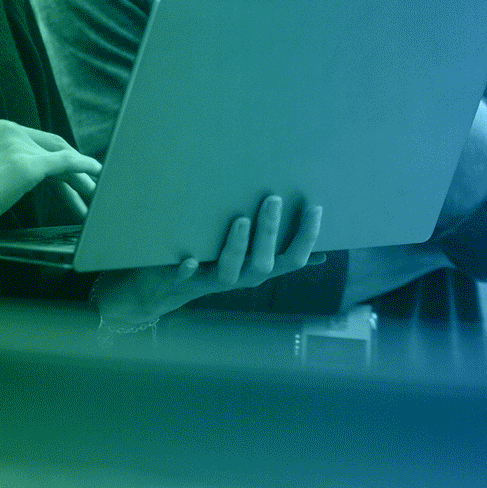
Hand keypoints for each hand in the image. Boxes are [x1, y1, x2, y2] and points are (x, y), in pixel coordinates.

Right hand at [0, 120, 99, 240]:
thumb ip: (6, 169)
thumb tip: (21, 183)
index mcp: (1, 131)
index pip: (40, 143)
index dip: (59, 161)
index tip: (69, 179)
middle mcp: (12, 131)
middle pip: (55, 148)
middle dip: (75, 170)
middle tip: (89, 189)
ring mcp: (19, 146)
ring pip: (63, 158)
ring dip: (80, 179)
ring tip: (91, 197)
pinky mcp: (26, 165)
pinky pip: (65, 164)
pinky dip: (83, 169)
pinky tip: (95, 176)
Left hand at [91, 195, 323, 330]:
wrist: (163, 289)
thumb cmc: (212, 264)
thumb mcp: (248, 256)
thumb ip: (279, 250)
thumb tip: (322, 254)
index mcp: (258, 269)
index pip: (293, 258)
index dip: (307, 236)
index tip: (315, 207)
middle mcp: (241, 278)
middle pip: (263, 263)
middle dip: (270, 232)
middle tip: (272, 198)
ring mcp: (212, 281)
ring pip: (231, 271)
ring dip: (236, 246)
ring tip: (240, 218)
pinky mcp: (182, 281)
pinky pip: (186, 279)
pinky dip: (189, 270)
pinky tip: (190, 259)